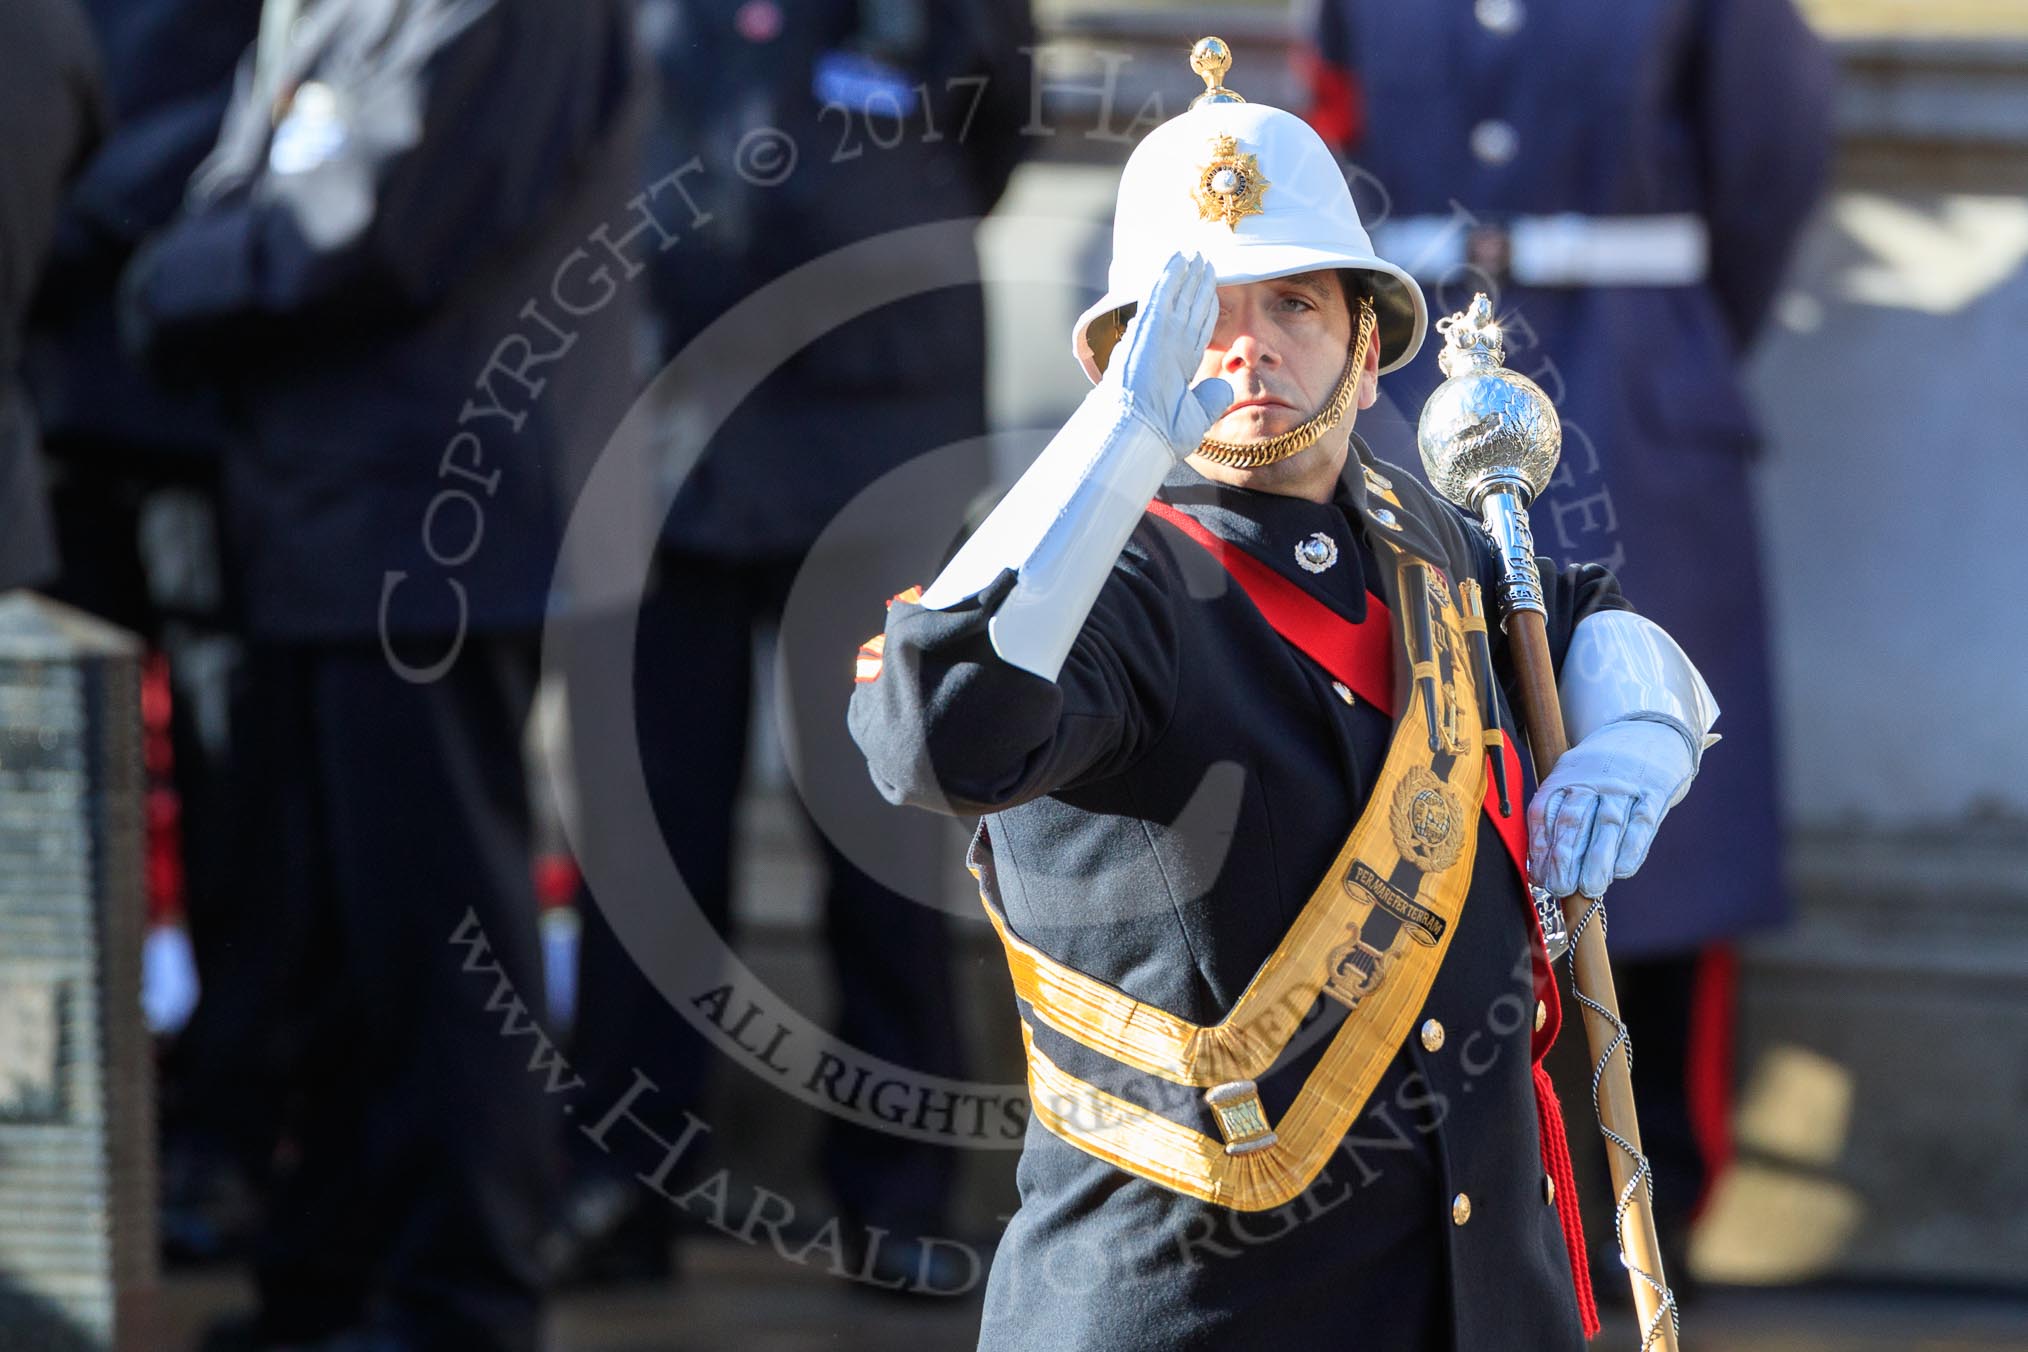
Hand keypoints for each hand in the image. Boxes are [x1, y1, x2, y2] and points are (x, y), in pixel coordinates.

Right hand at [1105, 252, 1232, 454]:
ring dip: (1186, 275)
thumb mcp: (1198, 414)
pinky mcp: (1149, 326)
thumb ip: (1213, 398)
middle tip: (1205, 263)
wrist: (1139, 430)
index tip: (1212, 293)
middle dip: (1197, 287)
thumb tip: (1225, 387)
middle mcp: (1168, 346)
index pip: (1196, 330)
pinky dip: (1169, 275)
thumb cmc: (1162, 430)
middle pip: (1188, 308)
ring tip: (1196, 255)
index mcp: (1177, 366)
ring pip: (1177, 296)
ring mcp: (1158, 334)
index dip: (1205, 309)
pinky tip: (1178, 258)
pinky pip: (1160, 293)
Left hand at [1526, 717, 1696, 899]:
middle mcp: (1593, 779)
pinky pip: (1642, 823)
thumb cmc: (1604, 769)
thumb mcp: (1574, 776)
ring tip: (1588, 888)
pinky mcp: (1655, 792)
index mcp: (1566, 775)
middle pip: (1574, 820)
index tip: (1539, 878)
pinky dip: (1631, 849)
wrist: (1650, 731)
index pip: (1544, 812)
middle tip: (1559, 888)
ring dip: (1596, 860)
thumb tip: (1543, 867)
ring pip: (1608, 824)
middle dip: (1564, 858)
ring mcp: (1625, 785)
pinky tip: (1621, 872)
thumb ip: (1559, 814)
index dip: (1540, 847)